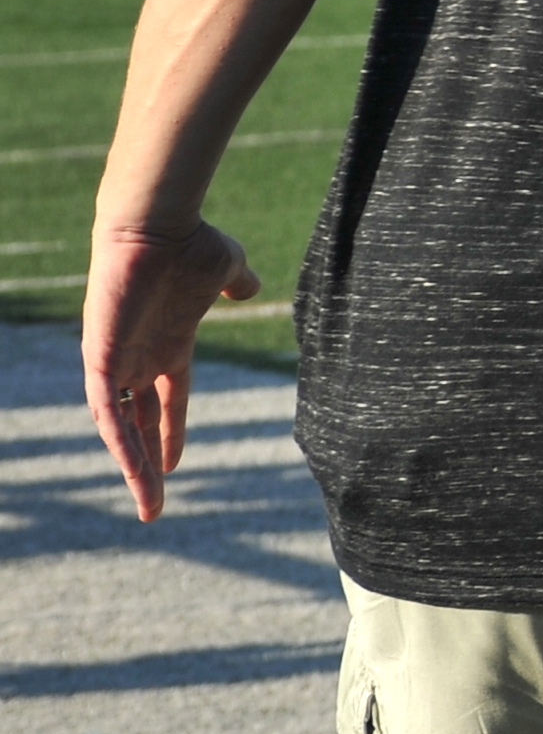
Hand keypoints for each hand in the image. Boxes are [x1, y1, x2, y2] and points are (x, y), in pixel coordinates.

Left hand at [86, 220, 258, 521]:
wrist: (156, 226)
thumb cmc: (191, 243)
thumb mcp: (227, 268)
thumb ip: (236, 283)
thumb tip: (251, 287)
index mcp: (167, 344)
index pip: (166, 400)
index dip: (171, 432)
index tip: (175, 466)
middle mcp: (138, 360)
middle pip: (140, 425)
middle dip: (147, 466)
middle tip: (154, 507)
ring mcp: (117, 362)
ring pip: (121, 430)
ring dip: (135, 469)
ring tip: (149, 507)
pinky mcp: (101, 361)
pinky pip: (109, 413)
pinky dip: (122, 444)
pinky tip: (135, 472)